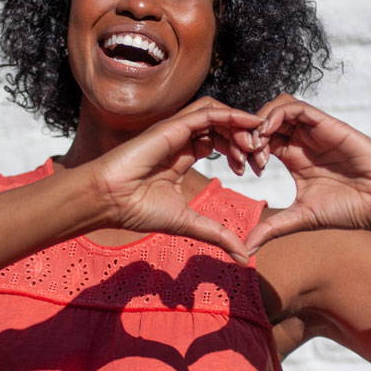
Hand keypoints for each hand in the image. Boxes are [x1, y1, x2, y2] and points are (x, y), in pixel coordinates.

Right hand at [88, 98, 262, 262]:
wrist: (110, 201)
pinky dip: (231, 115)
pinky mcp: (172, 126)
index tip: (256, 170)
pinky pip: (207, 113)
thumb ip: (218, 234)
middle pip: (221, 127)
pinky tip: (249, 123)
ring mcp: (176, 130)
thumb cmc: (138, 210)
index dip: (240, 152)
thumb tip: (244, 257)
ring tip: (255, 144)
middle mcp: (180, 140)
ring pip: (217, 115)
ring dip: (240, 125)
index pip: (218, 142)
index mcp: (182, 157)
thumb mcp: (189, 223)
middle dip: (245, 139)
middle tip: (260, 159)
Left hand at [244, 95, 370, 251]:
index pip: (259, 140)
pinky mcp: (327, 124)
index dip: (243, 150)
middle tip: (242, 155)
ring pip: (277, 108)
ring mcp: (313, 131)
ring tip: (255, 145)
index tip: (240, 170)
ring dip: (259, 121)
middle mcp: (301, 141)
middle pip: (264, 121)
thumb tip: (245, 249)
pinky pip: (296, 108)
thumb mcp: (301, 218)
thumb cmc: (347, 210)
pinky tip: (268, 134)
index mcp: (292, 157)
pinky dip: (276, 115)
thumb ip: (272, 228)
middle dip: (247, 133)